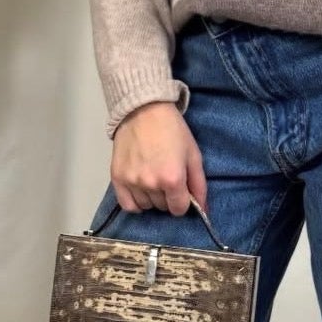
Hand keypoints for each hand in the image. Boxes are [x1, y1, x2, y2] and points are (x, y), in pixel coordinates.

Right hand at [111, 100, 207, 215]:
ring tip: (153, 178)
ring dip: (152, 198)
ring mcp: (132, 182)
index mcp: (172, 179)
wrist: (144, 110)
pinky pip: (127, 205)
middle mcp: (150, 184)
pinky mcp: (117, 178)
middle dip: (168, 197)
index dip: (183, 201)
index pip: (179, 209)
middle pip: (162, 207)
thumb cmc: (172, 130)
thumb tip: (204, 211)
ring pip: (146, 206)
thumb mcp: (193, 155)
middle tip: (166, 177)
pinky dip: (135, 202)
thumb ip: (199, 185)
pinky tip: (140, 191)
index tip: (181, 189)